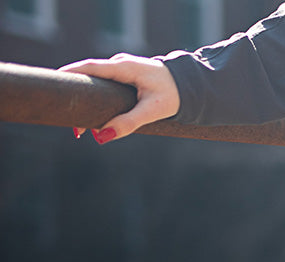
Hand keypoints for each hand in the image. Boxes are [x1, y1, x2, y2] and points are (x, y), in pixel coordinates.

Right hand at [61, 54, 179, 142]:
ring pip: (97, 82)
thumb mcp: (152, 111)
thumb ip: (129, 123)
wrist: (191, 87)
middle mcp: (120, 64)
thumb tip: (102, 136)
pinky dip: (98, 98)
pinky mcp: (127, 77)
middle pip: (89, 76)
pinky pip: (106, 85)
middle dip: (77, 96)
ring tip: (81, 127)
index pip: (89, 68)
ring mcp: (123, 69)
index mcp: (124, 67)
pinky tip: (96, 116)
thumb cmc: (174, 96)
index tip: (55, 88)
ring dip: (88, 100)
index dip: (70, 76)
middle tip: (70, 121)